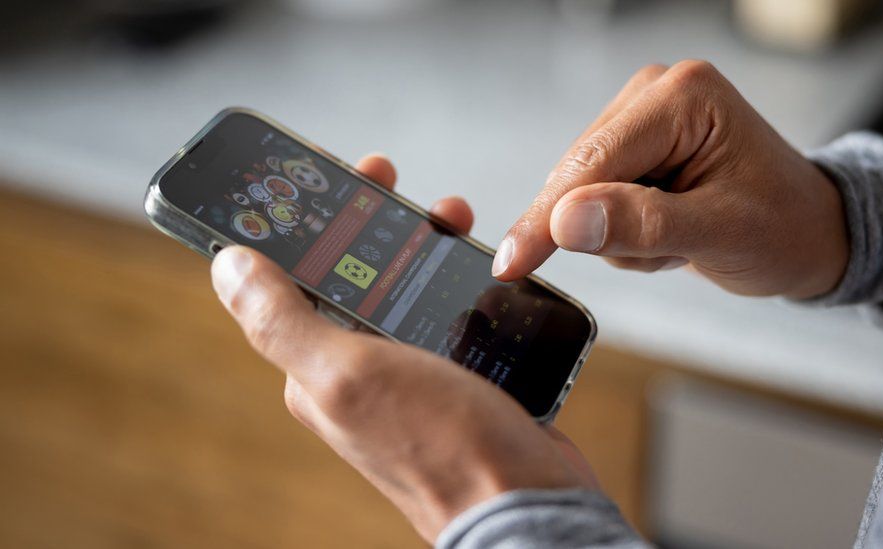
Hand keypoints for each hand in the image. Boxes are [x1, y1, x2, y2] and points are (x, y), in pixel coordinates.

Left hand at [211, 154, 599, 542]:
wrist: (527, 504)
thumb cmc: (444, 448)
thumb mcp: (350, 373)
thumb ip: (283, 321)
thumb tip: (226, 265)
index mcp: (318, 367)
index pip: (295, 278)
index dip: (306, 222)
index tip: (329, 176)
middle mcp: (359, 371)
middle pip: (354, 277)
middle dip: (368, 224)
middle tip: (392, 183)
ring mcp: (410, 376)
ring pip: (404, 290)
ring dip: (419, 246)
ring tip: (450, 217)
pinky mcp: (457, 380)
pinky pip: (447, 315)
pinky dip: (457, 282)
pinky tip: (478, 266)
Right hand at [491, 61, 848, 298]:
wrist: (810, 235)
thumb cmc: (784, 229)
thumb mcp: (720, 234)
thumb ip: (641, 226)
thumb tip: (565, 223)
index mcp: (684, 97)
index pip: (593, 160)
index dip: (548, 218)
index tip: (511, 263)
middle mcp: (656, 95)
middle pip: (578, 174)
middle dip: (606, 229)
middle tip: (668, 251)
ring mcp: (642, 119)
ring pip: (580, 194)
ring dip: (621, 236)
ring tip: (680, 239)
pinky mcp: (634, 148)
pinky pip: (593, 201)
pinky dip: (622, 233)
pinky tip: (668, 232)